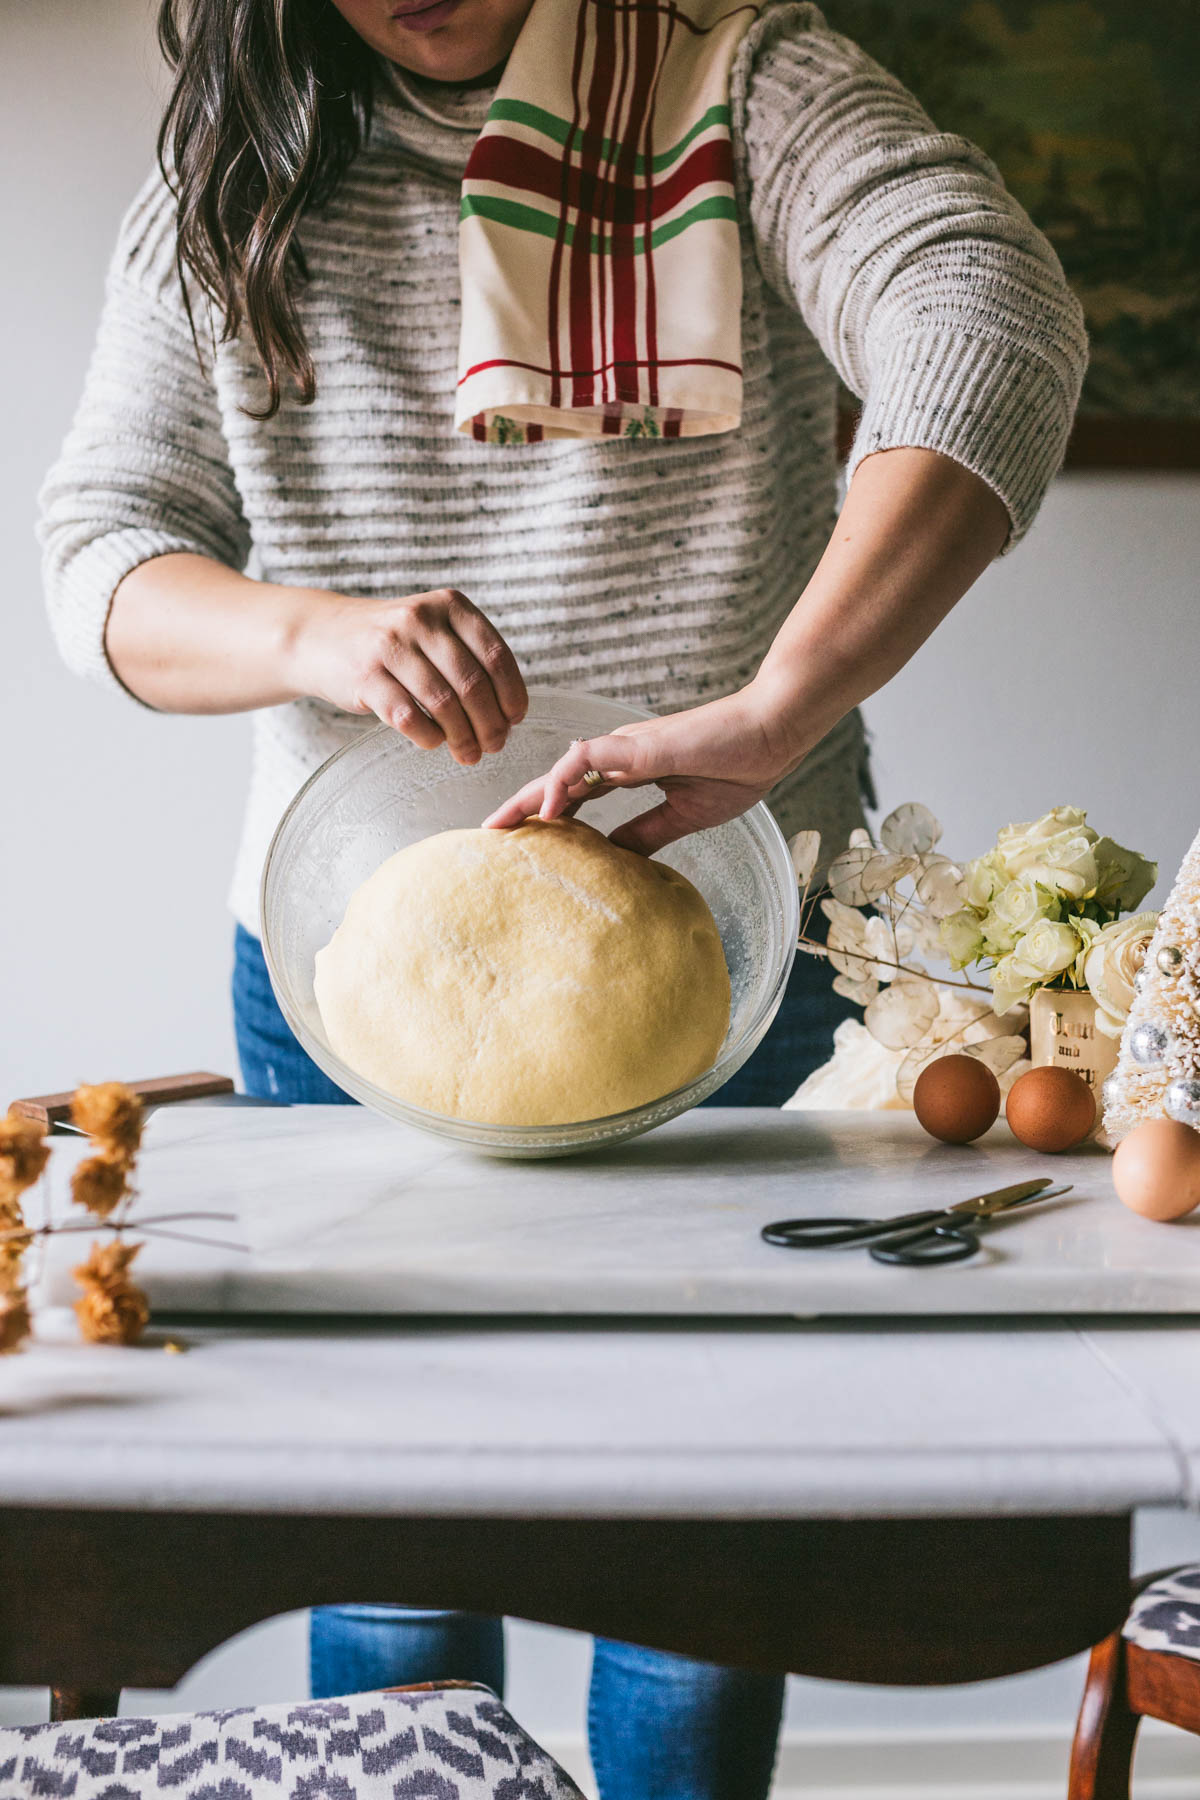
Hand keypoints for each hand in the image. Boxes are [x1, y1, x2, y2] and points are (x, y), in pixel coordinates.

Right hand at [290, 587, 526, 764]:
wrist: (323, 636)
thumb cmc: (393, 643)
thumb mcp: (434, 631)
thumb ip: (470, 659)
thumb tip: (508, 714)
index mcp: (449, 605)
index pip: (495, 655)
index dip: (511, 694)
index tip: (515, 719)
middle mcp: (421, 619)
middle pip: (472, 684)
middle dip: (490, 724)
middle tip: (495, 746)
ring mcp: (390, 645)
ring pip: (443, 703)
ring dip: (462, 737)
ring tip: (469, 754)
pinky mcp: (365, 676)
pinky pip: (408, 717)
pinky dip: (428, 736)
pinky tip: (434, 742)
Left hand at [483, 689, 789, 854]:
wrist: (774, 735)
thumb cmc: (738, 767)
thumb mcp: (684, 815)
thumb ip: (646, 833)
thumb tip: (615, 859)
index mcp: (631, 770)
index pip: (574, 794)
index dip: (545, 815)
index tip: (518, 843)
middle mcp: (620, 755)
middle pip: (557, 782)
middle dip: (521, 807)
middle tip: (487, 836)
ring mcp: (627, 747)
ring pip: (562, 770)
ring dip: (529, 797)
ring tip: (500, 827)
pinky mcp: (640, 746)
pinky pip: (589, 761)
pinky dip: (563, 784)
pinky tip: (549, 811)